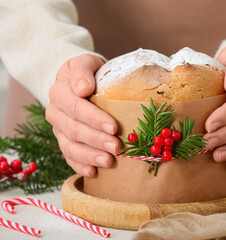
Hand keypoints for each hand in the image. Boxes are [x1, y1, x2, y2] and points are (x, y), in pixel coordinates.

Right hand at [46, 54, 120, 176]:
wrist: (78, 82)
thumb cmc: (87, 72)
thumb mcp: (85, 62)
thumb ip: (82, 71)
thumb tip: (83, 88)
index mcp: (59, 92)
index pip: (76, 107)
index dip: (94, 118)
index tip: (113, 127)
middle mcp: (55, 112)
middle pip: (74, 130)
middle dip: (96, 140)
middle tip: (117, 148)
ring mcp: (59, 129)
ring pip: (70, 146)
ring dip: (90, 156)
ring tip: (108, 162)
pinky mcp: (64, 141)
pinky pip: (68, 156)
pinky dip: (80, 165)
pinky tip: (94, 172)